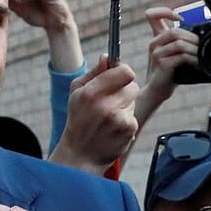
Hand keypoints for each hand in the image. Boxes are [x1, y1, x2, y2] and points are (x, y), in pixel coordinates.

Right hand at [48, 55, 138, 175]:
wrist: (80, 153)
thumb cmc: (78, 119)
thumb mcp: (77, 92)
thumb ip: (93, 73)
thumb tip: (107, 57)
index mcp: (90, 92)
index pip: (124, 71)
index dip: (124, 71)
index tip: (119, 76)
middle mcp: (105, 105)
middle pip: (132, 85)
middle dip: (125, 90)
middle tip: (112, 99)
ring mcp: (119, 119)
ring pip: (133, 101)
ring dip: (125, 105)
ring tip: (109, 116)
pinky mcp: (128, 130)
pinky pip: (134, 116)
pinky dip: (126, 120)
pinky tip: (113, 128)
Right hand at [142, 7, 194, 104]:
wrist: (157, 90)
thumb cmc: (168, 73)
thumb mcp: (173, 54)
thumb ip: (181, 44)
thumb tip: (202, 37)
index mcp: (157, 38)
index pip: (152, 15)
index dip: (165, 11)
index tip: (179, 19)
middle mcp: (154, 43)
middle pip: (175, 31)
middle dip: (193, 39)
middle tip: (203, 48)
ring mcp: (156, 52)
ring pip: (179, 42)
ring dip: (195, 50)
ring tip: (202, 57)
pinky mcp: (162, 62)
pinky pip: (181, 56)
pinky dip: (193, 60)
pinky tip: (198, 65)